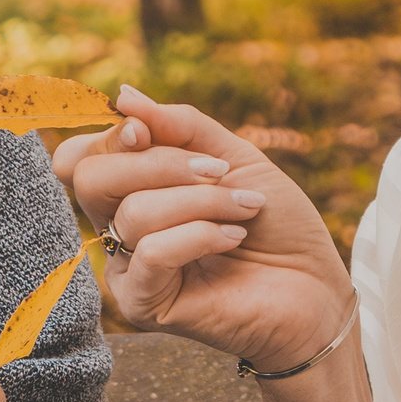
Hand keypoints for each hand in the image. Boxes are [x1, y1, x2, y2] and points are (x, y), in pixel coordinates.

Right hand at [53, 87, 352, 375]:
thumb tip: (123, 96)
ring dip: (202, 201)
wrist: (315, 285)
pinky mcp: (142, 305)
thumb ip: (179, 127)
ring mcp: (128, 269)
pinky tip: (234, 237)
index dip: (111, 136)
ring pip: (134, 212)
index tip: (149, 130)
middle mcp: (119, 230)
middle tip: (218, 171)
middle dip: (160, 164)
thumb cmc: (276, 225)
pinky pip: (151, 253)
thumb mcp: (233, 157)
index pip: (85, 156)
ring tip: (245, 210)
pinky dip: (200, 235)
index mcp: (131, 192)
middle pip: (92, 179)